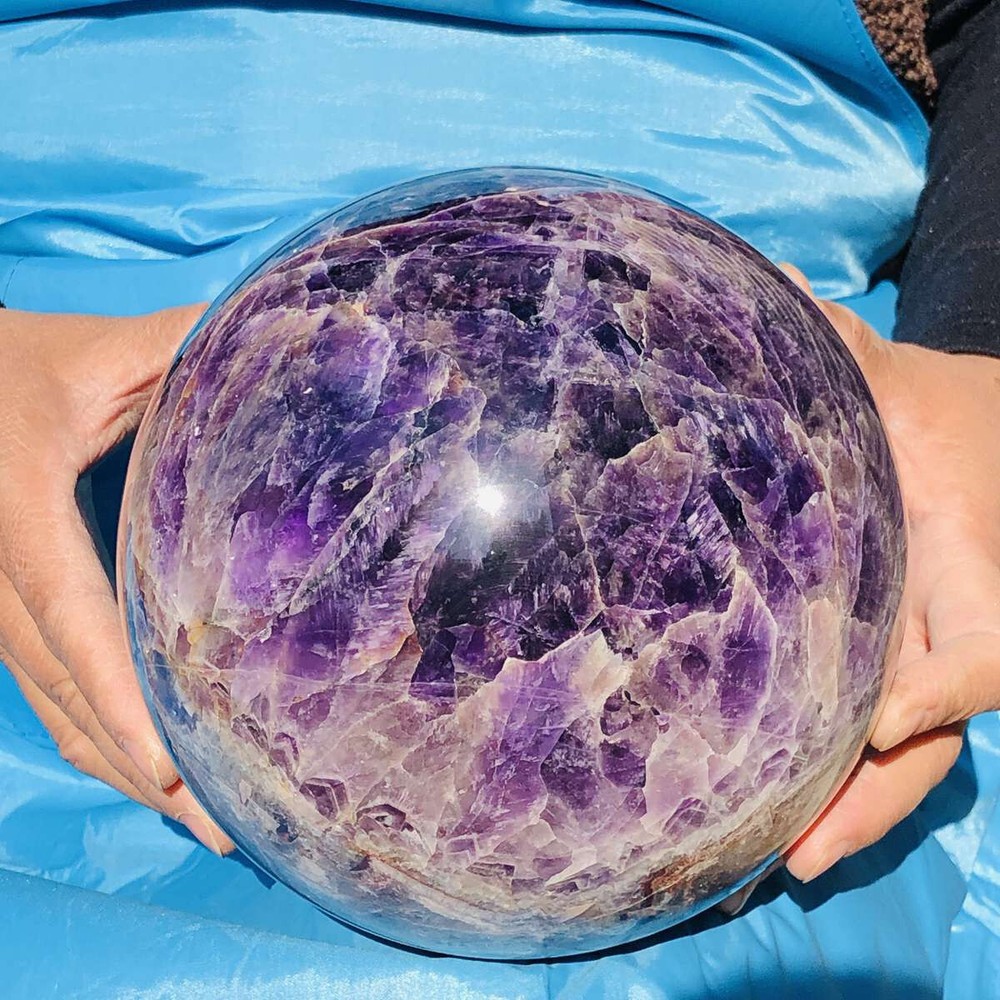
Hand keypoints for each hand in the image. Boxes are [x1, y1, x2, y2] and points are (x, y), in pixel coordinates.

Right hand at [0, 306, 233, 854]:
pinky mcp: (5, 614)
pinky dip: (95, 737)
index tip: (175, 766)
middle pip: (65, 692)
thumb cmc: (13, 365)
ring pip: (51, 709)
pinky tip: (146, 771)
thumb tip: (297, 334)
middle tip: (222, 824)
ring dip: (119, 769)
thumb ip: (180, 350)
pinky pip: (46, 692)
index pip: (72, 619)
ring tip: (199, 821)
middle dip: (138, 765)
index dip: (120, 697)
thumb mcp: (96, 351)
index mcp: (20, 516)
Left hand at [780, 268, 999, 881]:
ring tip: (782, 863)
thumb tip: (770, 284)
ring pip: (912, 751)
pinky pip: (883, 733)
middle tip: (800, 854)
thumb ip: (840, 346)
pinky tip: (783, 810)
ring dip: (856, 809)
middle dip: (879, 792)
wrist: (985, 437)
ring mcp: (932, 653)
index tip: (884, 717)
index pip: (982, 642)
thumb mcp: (892, 375)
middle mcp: (956, 622)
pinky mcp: (905, 661)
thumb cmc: (942, 411)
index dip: (946, 681)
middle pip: (936, 728)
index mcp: (965, 557)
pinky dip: (844, 774)